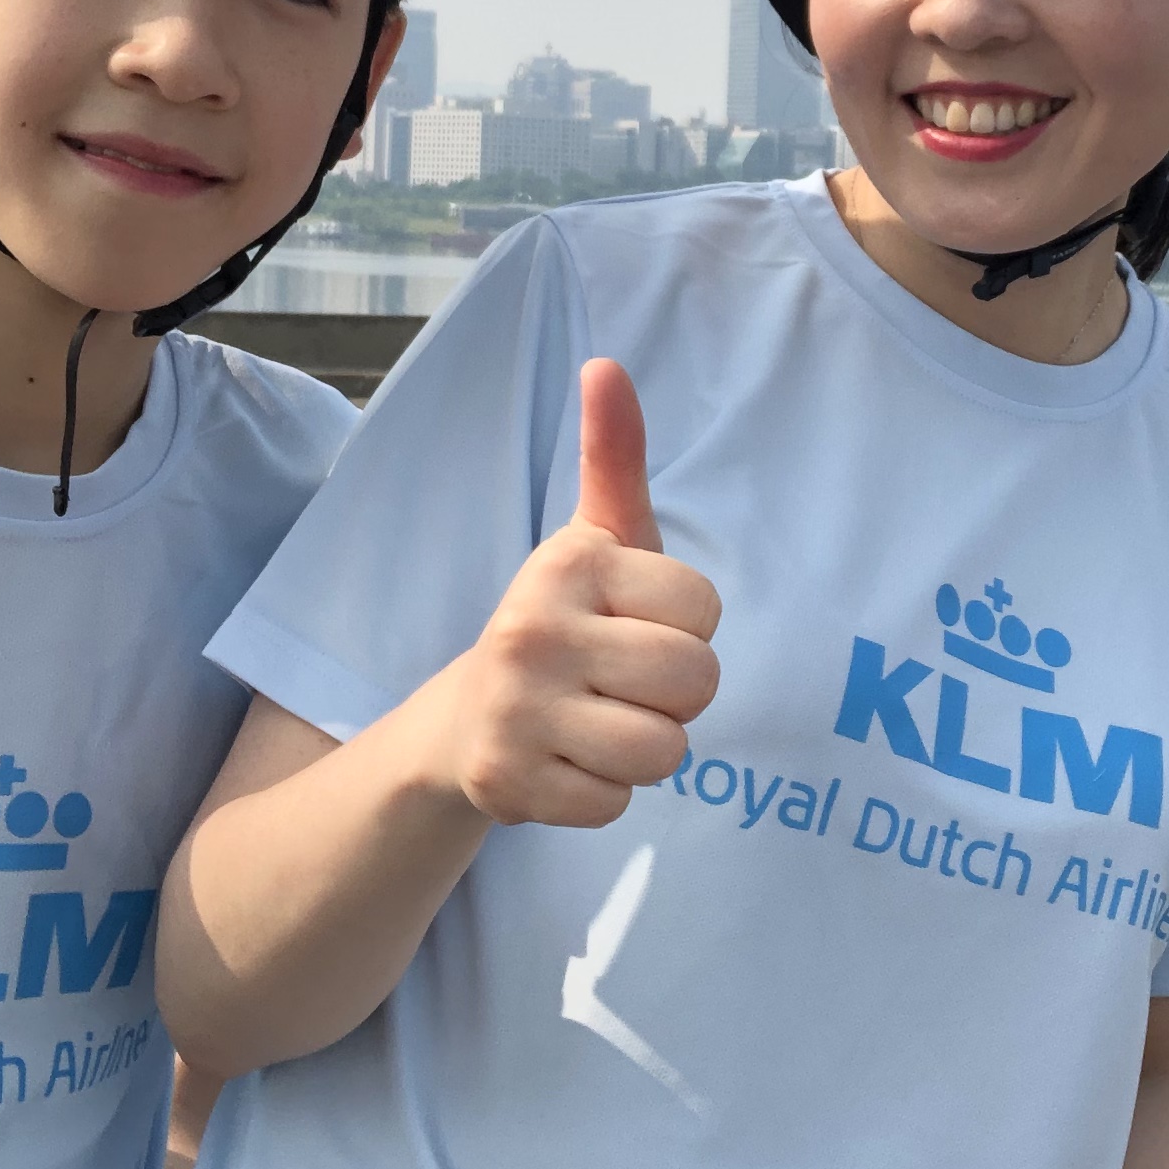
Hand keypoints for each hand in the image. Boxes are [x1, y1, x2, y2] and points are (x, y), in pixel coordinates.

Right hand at [402, 359, 721, 827]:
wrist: (463, 723)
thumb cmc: (563, 623)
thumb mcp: (596, 540)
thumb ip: (614, 457)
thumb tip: (607, 365)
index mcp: (569, 564)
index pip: (705, 611)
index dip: (686, 629)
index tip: (633, 626)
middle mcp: (534, 629)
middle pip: (696, 682)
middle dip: (675, 695)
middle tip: (620, 684)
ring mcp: (516, 709)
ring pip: (664, 751)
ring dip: (643, 749)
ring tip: (597, 724)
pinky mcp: (506, 783)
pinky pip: (617, 803)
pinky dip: (601, 793)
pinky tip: (565, 762)